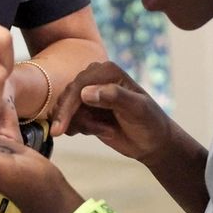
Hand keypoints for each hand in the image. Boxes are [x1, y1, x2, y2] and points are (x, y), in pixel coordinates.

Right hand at [50, 62, 172, 161]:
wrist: (153, 141)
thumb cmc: (150, 122)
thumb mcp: (137, 109)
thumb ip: (114, 97)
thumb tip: (85, 93)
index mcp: (107, 71)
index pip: (79, 85)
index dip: (67, 106)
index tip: (60, 128)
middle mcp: (95, 78)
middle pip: (67, 97)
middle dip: (73, 118)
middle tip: (92, 131)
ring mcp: (89, 94)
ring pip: (65, 110)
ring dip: (82, 125)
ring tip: (106, 129)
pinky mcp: (85, 110)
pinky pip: (69, 118)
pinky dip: (79, 128)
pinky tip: (100, 131)